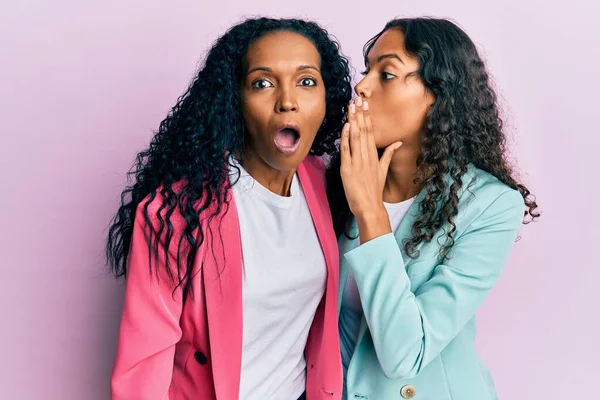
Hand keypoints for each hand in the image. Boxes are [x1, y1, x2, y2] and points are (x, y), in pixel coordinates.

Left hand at [340, 97, 401, 241]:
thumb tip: (397, 143)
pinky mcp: (347, 169)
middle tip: (358, 98)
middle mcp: (366, 156)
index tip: (365, 103)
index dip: (367, 116)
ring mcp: (357, 162)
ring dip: (353, 121)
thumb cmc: (374, 190)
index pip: (371, 131)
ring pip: (355, 137)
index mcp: (374, 156)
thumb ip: (388, 154)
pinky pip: (346, 150)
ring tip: (351, 106)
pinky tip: (346, 126)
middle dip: (360, 113)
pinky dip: (346, 138)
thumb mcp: (383, 170)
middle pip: (363, 130)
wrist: (369, 206)